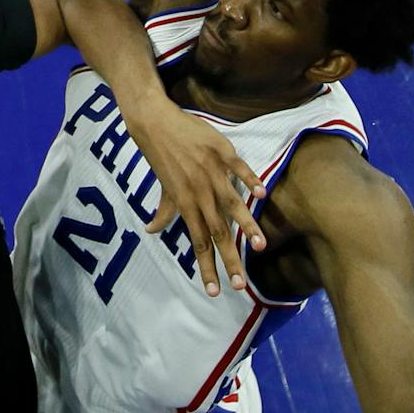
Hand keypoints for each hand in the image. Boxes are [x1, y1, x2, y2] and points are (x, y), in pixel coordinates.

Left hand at [121, 99, 265, 297]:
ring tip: (260, 246)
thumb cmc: (160, 155)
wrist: (154, 121)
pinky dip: (250, 180)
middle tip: (240, 285)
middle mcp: (199, 192)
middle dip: (230, 260)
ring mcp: (211, 172)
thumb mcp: (163, 186)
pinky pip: (238, 168)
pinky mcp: (220, 151)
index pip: (198, 243)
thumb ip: (164, 210)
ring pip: (232, 204)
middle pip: (217, 232)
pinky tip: (262, 195)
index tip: (215, 291)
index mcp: (186, 203)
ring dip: (246, 225)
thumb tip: (152, 230)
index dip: (207, 268)